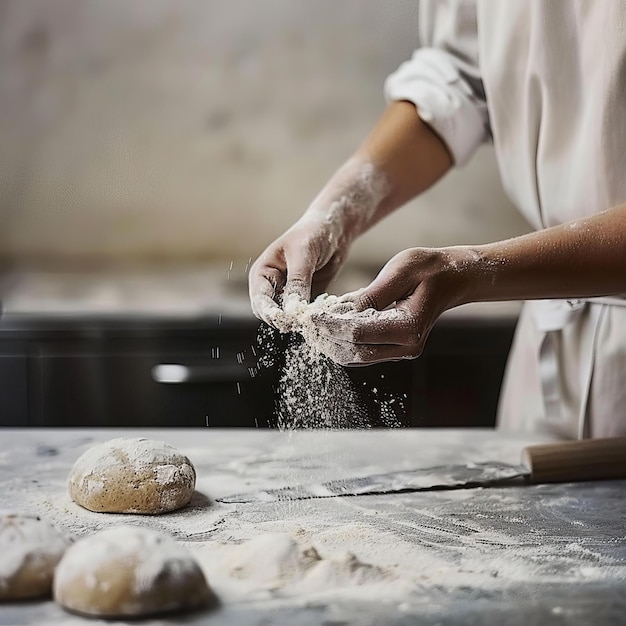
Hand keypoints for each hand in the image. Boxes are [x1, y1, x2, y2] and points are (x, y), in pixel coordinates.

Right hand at [248, 212, 351, 330]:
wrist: (334, 229)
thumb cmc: (313, 233)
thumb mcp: (304, 255)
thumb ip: (298, 281)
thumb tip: (293, 309)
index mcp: (262, 273)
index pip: (260, 301)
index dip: (271, 313)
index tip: (288, 319)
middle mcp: (272, 287)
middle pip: (272, 314)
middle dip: (287, 319)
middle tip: (305, 319)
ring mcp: (288, 294)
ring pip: (290, 317)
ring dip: (302, 319)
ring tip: (316, 315)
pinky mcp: (306, 299)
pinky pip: (306, 315)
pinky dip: (313, 317)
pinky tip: (324, 312)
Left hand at [309, 247, 475, 364]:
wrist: (454, 278)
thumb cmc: (429, 268)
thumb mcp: (399, 270)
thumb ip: (371, 294)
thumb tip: (343, 311)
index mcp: (408, 327)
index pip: (358, 333)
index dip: (331, 325)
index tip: (311, 315)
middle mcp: (407, 346)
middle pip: (354, 352)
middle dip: (328, 339)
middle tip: (307, 323)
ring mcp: (403, 351)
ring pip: (357, 357)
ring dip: (334, 343)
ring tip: (315, 325)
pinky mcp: (397, 349)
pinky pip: (365, 351)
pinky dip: (345, 341)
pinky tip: (332, 326)